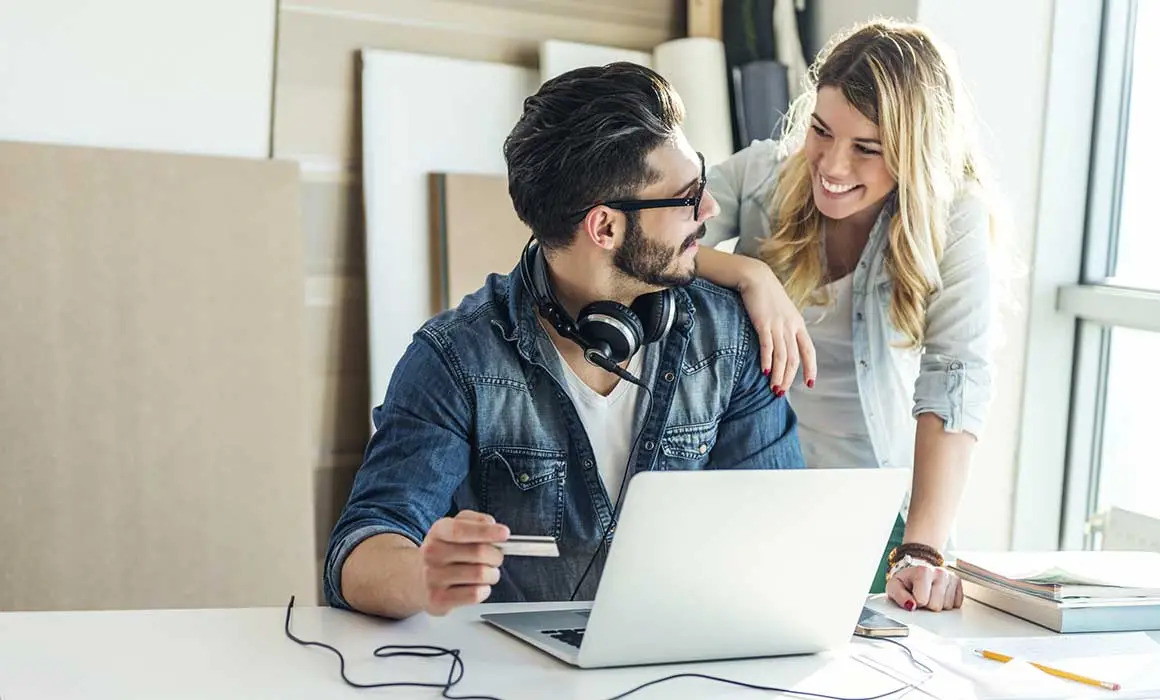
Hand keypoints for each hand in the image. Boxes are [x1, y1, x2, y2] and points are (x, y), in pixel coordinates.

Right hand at [419, 510, 508, 615]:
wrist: (419, 580)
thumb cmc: (444, 552)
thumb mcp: (455, 527)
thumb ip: (475, 521)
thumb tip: (492, 525)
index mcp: (437, 532)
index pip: (460, 530)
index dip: (485, 531)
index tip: (504, 534)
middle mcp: (432, 554)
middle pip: (479, 553)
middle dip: (496, 555)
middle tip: (496, 557)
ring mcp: (433, 578)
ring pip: (481, 574)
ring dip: (492, 574)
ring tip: (486, 572)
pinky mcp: (439, 600)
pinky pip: (475, 594)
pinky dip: (484, 590)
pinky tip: (477, 586)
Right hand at [737, 261, 815, 394]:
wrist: (755, 276)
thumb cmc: (766, 294)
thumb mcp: (782, 311)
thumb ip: (785, 326)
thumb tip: (783, 344)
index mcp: (798, 324)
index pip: (809, 350)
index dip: (811, 368)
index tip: (810, 383)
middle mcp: (791, 326)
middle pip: (794, 358)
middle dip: (789, 378)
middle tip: (781, 392)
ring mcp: (778, 325)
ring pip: (782, 356)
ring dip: (779, 375)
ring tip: (774, 388)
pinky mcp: (763, 322)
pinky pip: (768, 346)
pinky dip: (767, 361)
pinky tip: (765, 371)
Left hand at [887, 562, 962, 611]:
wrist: (917, 571)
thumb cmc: (906, 581)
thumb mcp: (894, 586)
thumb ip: (898, 596)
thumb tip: (911, 606)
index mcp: (923, 570)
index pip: (922, 600)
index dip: (915, 602)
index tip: (912, 595)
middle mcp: (940, 572)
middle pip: (936, 606)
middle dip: (927, 605)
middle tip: (921, 596)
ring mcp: (951, 577)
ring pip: (947, 607)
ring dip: (937, 604)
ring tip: (930, 594)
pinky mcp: (958, 583)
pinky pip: (956, 604)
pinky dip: (946, 603)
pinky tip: (938, 595)